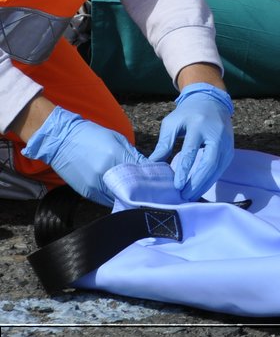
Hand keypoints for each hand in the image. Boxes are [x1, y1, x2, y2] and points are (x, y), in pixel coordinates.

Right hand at [22, 107, 148, 205]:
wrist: (60, 140)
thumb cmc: (91, 136)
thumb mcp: (118, 140)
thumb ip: (134, 156)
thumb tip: (151, 168)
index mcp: (116, 158)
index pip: (142, 174)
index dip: (153, 178)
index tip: (162, 181)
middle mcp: (105, 175)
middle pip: (132, 190)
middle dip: (144, 190)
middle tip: (154, 190)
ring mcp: (94, 186)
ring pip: (120, 198)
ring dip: (130, 197)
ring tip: (140, 193)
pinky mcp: (86, 193)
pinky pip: (106, 200)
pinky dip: (116, 197)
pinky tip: (122, 193)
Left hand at [151, 83, 234, 199]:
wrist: (212, 102)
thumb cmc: (188, 113)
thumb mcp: (172, 123)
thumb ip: (164, 143)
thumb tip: (153, 164)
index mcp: (199, 125)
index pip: (192, 151)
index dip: (185, 170)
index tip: (176, 186)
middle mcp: (216, 134)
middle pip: (209, 163)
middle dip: (197, 182)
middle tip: (184, 196)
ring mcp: (226, 143)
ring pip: (217, 169)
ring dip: (204, 185)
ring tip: (190, 197)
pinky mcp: (230, 150)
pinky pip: (221, 169)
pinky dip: (210, 180)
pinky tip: (200, 189)